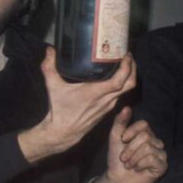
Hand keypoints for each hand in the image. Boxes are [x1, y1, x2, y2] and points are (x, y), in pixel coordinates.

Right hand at [18, 48, 135, 163]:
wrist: (63, 133)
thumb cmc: (59, 111)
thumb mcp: (53, 87)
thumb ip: (49, 67)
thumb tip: (49, 50)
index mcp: (95, 93)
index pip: (120, 80)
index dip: (127, 67)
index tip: (126, 54)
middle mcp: (105, 100)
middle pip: (130, 85)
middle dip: (133, 69)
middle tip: (128, 56)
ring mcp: (107, 106)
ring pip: (126, 90)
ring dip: (128, 76)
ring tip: (123, 63)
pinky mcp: (106, 110)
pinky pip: (120, 95)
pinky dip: (122, 85)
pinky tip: (114, 77)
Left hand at [101, 107, 165, 182]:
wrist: (117, 179)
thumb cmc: (117, 159)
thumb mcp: (115, 138)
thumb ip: (120, 122)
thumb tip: (127, 107)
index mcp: (145, 133)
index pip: (144, 124)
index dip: (131, 131)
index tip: (122, 140)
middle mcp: (155, 142)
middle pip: (145, 137)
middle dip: (130, 149)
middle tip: (124, 158)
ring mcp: (160, 153)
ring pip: (148, 148)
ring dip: (133, 159)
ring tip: (129, 165)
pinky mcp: (163, 165)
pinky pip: (153, 159)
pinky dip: (140, 165)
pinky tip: (138, 169)